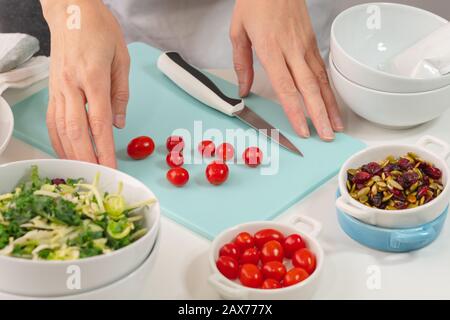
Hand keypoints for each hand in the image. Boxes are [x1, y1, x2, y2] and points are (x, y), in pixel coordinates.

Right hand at [41, 0, 129, 167]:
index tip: (110, 167)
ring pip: (60, 128)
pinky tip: (64, 151)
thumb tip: (118, 124)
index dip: (104, 149)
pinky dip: (57, 139)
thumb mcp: (121, 59)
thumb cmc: (99, 29)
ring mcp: (57, 87)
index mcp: (93, 77)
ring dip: (70, 153)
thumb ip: (121, 93)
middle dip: (86, 157)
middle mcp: (71, 84)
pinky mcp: (51, 88)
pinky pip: (52, 119)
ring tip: (81, 170)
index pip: (99, 122)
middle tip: (96, 176)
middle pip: (76, 130)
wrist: (72, 9)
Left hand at [230, 0, 342, 140]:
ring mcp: (305, 45)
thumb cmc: (256, 1)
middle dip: (319, 114)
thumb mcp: (238, 31)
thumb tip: (243, 89)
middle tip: (327, 135)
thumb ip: (242, 63)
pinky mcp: (312, 41)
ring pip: (320, 80)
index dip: (295, 110)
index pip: (285, 86)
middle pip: (308, 87)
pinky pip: (322, 69)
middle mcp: (292, 49)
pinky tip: (332, 101)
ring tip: (337, 125)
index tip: (303, 129)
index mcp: (271, 48)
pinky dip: (328, 88)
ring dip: (329, 104)